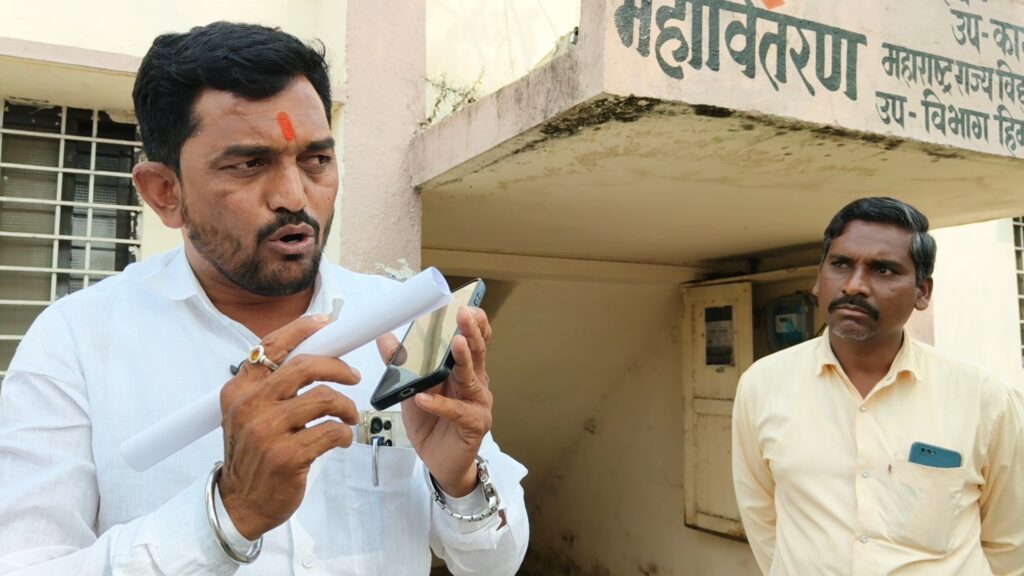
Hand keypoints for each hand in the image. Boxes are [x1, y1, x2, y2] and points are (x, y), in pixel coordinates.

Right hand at [218, 315, 361, 539]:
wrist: (240, 504)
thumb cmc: (254, 455)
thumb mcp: (249, 414)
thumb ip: (271, 386)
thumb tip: (311, 354)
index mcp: (239, 390)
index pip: (272, 346)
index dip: (303, 329)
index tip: (328, 324)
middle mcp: (250, 406)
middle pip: (305, 366)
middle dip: (338, 367)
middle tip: (353, 377)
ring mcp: (267, 431)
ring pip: (324, 398)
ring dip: (346, 406)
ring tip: (349, 417)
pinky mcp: (287, 456)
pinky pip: (331, 431)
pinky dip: (344, 433)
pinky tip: (341, 439)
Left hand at [378, 307, 493, 496]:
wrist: (439, 462)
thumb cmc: (431, 421)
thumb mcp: (411, 389)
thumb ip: (400, 364)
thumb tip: (384, 336)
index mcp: (464, 370)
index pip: (475, 342)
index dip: (474, 324)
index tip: (467, 306)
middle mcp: (476, 383)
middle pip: (477, 353)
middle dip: (471, 332)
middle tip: (464, 314)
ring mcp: (479, 404)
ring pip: (471, 378)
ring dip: (463, 359)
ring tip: (456, 343)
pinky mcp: (474, 425)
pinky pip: (457, 412)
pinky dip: (440, 404)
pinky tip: (425, 398)